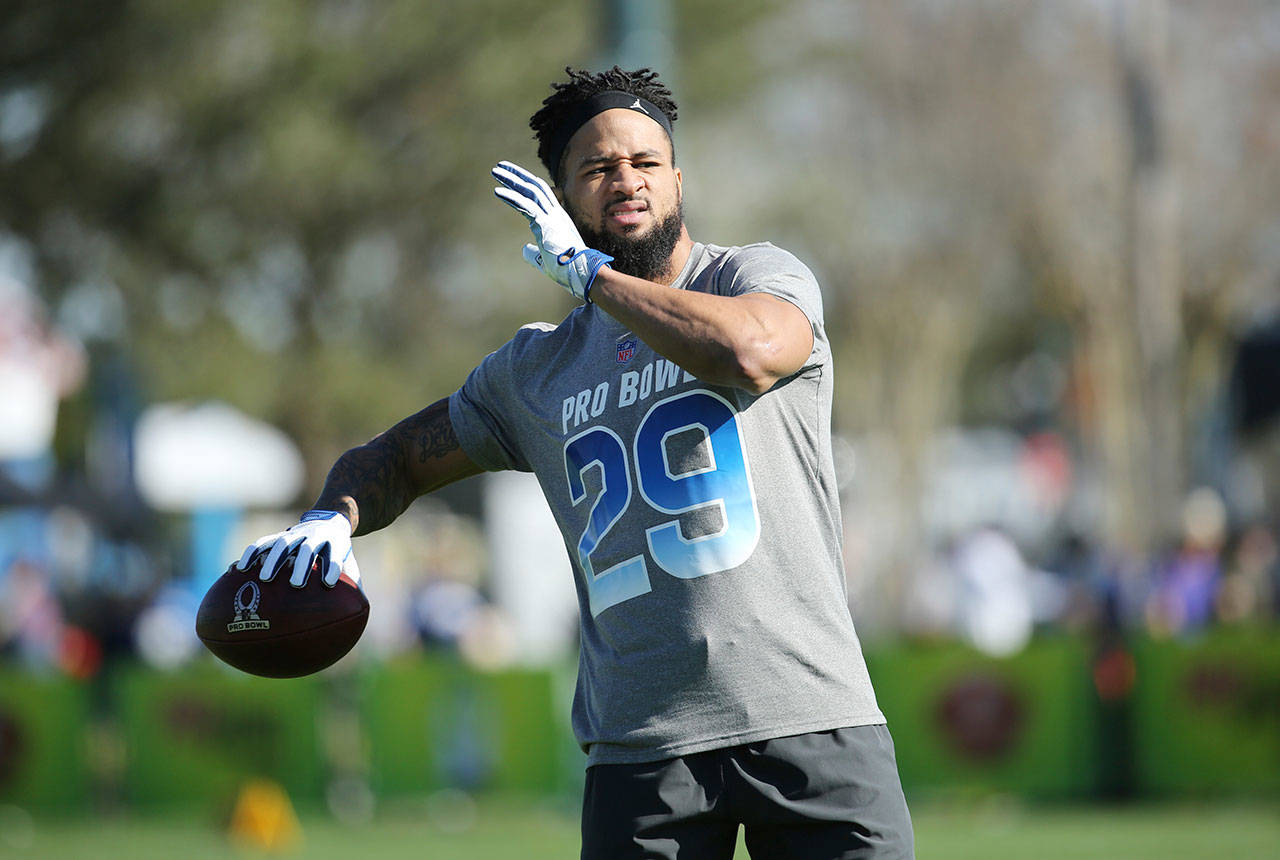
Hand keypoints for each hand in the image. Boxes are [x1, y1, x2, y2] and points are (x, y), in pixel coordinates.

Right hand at [234, 510, 359, 588]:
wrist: (330, 520)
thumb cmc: (338, 553)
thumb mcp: (351, 564)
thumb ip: (353, 585)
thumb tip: (355, 615)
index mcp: (336, 543)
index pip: (336, 555)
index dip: (333, 567)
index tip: (329, 582)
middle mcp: (316, 537)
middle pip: (309, 548)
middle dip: (302, 565)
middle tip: (295, 584)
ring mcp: (297, 535)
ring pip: (284, 543)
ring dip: (274, 559)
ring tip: (263, 578)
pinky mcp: (280, 536)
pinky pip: (264, 542)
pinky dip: (252, 553)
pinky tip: (239, 568)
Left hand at [492, 160, 612, 301]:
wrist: (581, 272)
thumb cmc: (566, 268)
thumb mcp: (545, 258)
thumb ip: (533, 252)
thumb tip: (524, 249)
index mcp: (557, 220)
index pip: (540, 195)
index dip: (525, 185)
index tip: (512, 178)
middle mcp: (555, 214)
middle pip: (535, 187)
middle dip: (517, 175)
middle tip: (500, 167)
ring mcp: (552, 217)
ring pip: (530, 191)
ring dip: (512, 180)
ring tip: (495, 171)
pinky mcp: (545, 223)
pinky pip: (526, 205)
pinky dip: (511, 196)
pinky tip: (497, 191)